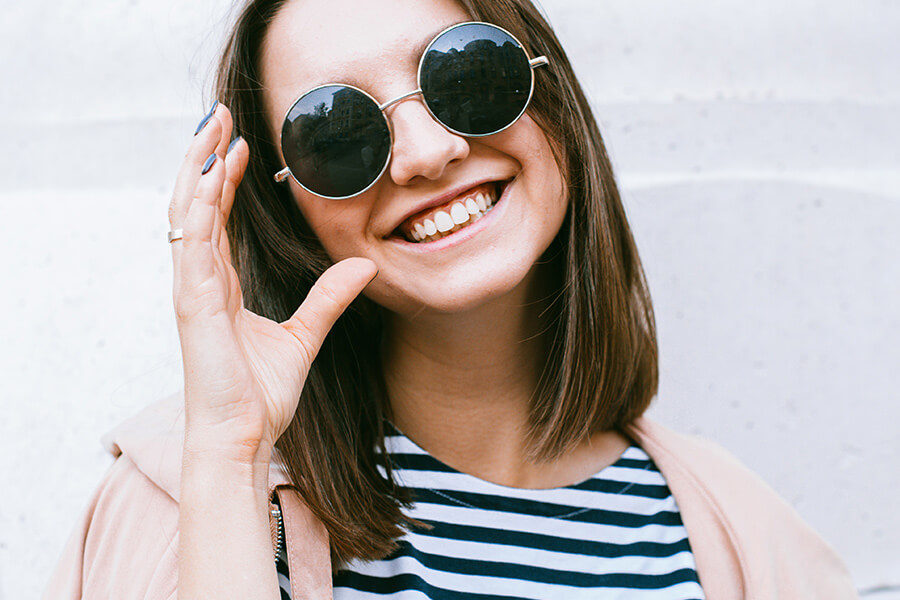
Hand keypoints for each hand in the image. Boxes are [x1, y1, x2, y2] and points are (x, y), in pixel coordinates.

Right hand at [167, 102, 377, 464]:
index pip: (216, 217)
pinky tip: (207, 174)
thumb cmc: (261, 396)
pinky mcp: (193, 306)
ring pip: (186, 215)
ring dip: (197, 168)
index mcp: (219, 286)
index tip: (239, 143)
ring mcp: (192, 291)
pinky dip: (198, 208)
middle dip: (204, 157)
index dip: (222, 178)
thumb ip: (328, 299)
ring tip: (212, 127)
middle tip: (218, 115)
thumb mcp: (304, 336)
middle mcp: (200, 281)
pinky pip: (192, 246)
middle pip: (195, 205)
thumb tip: (362, 266)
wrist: (243, 438)